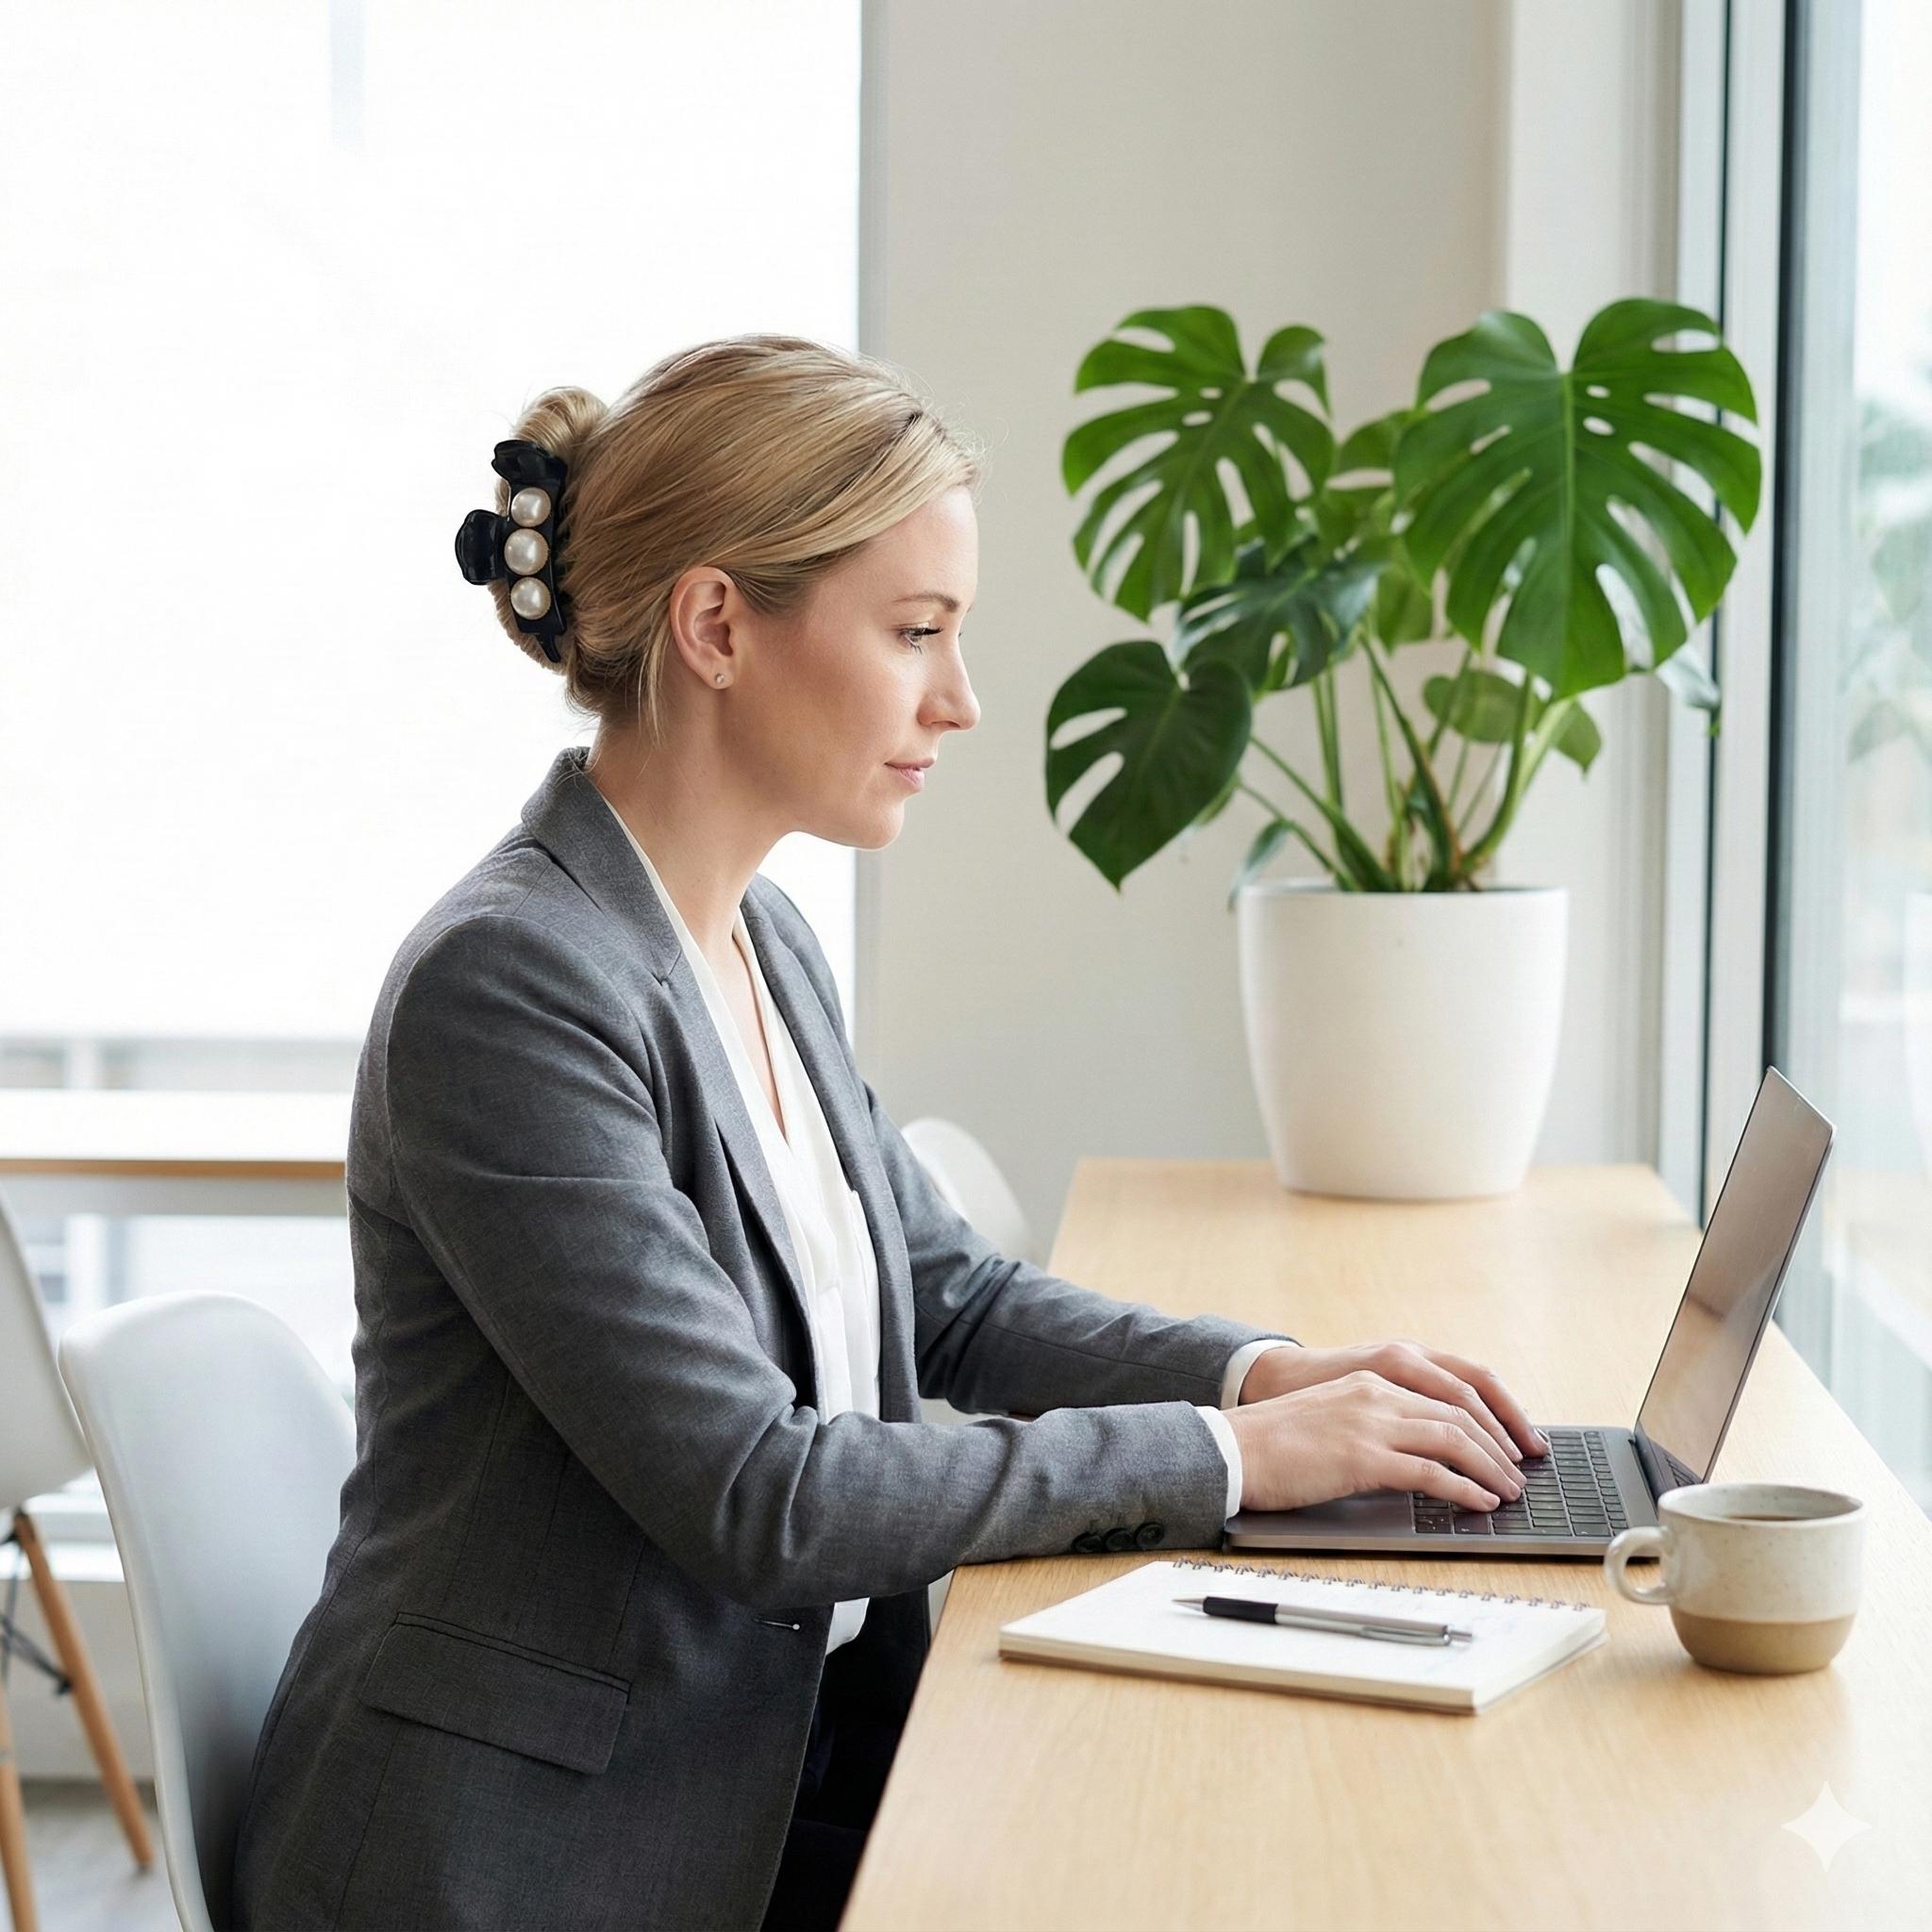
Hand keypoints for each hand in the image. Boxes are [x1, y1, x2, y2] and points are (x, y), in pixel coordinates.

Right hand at [1224, 1364, 1541, 1515]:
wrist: (1233, 1448)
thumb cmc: (1274, 1442)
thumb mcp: (1331, 1416)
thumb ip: (1371, 1421)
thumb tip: (1412, 1453)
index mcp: (1371, 1379)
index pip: (1449, 1391)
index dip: (1489, 1417)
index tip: (1510, 1442)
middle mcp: (1377, 1392)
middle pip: (1460, 1412)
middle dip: (1499, 1444)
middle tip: (1520, 1471)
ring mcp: (1370, 1422)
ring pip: (1453, 1438)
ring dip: (1490, 1468)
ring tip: (1509, 1491)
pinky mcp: (1362, 1456)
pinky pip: (1430, 1472)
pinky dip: (1463, 1489)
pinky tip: (1479, 1503)